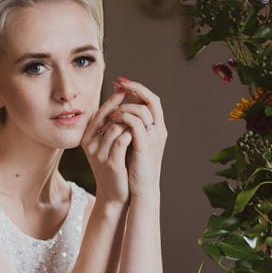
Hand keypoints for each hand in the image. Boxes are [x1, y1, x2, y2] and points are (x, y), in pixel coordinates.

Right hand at [81, 84, 131, 203]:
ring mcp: (99, 154)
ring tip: (139, 129)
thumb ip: (110, 124)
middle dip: (126, 112)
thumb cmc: (116, 166)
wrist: (116, 194)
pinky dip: (132, 135)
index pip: (100, 112)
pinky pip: (122, 140)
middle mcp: (89, 145)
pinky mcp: (110, 163)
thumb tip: (120, 96)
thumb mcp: (108, 144)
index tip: (125, 89)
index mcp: (87, 137)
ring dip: (130, 125)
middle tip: (139, 111)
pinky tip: (137, 138)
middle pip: (109, 117)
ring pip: (116, 126)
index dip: (114, 100)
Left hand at [107, 78, 166, 197]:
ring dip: (124, 106)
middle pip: (152, 99)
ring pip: (141, 109)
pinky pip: (134, 123)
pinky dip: (122, 118)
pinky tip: (112, 121)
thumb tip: (117, 112)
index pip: (152, 100)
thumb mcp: (133, 144)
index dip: (138, 89)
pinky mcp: (144, 145)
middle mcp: (159, 130)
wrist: (141, 189)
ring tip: (112, 111)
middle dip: (135, 88)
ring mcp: (153, 137)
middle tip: (118, 83)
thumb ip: (130, 128)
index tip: (122, 82)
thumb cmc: (135, 169)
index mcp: (157, 128)